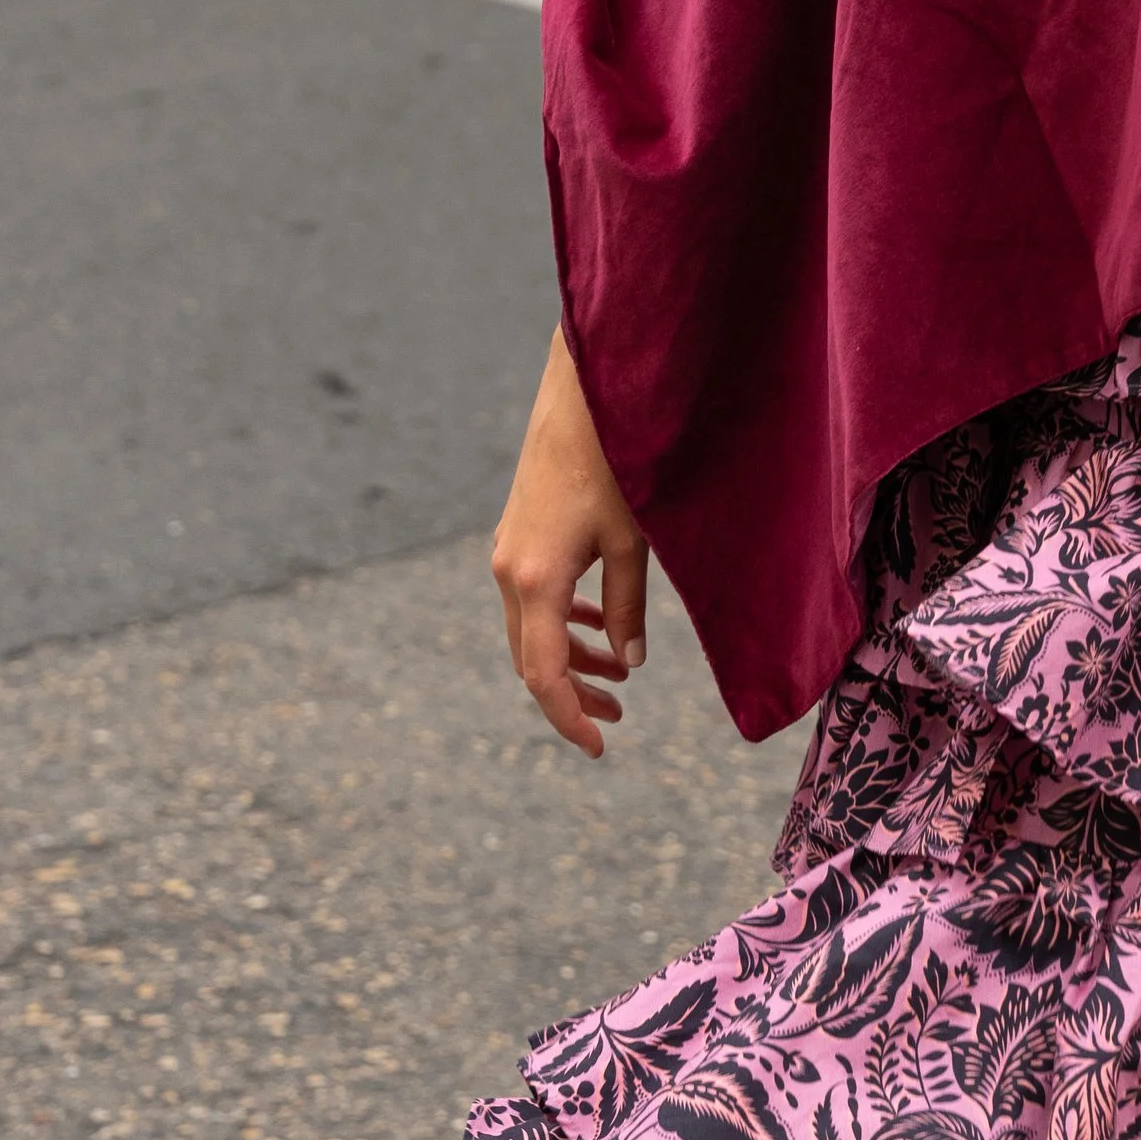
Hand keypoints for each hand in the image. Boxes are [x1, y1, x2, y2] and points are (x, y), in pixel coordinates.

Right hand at [491, 329, 649, 758]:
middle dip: (573, 693)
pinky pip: (532, 597)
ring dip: (571, 657)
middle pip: (531, 659)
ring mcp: (508, 551)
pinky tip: (597, 624)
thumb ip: (627, 608)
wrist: (583, 392)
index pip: (543, 674)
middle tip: (618, 717)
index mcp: (534, 580)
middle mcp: (509, 571)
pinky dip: (563, 620)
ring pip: (531, 628)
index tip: (600, 747)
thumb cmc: (615, 461)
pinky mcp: (518, 532)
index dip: (570, 716)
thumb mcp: (633, 542)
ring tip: (618, 674)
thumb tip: (629, 663)